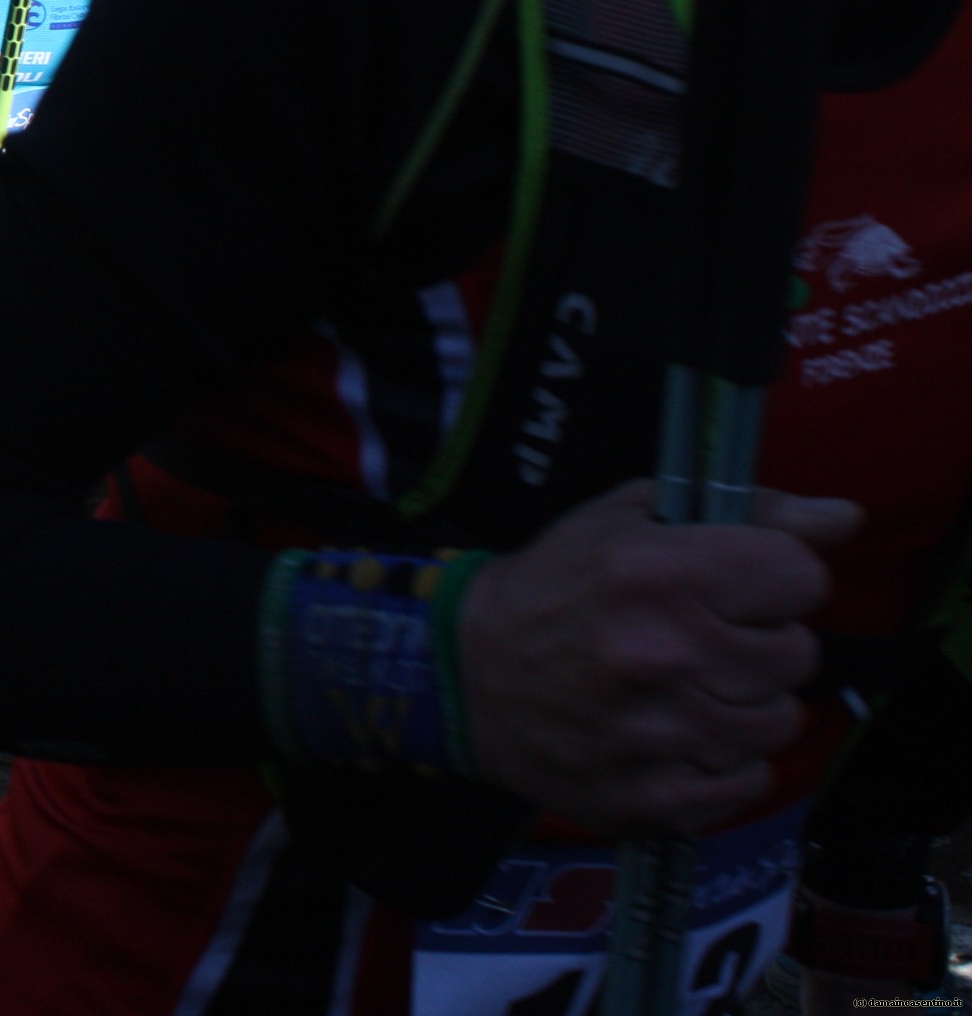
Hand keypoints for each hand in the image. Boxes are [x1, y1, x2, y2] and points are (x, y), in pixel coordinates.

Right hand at [461, 480, 857, 834]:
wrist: (463, 674)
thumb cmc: (554, 586)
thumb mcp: (629, 517)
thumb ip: (747, 510)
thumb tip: (845, 517)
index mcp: (659, 573)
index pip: (801, 578)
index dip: (774, 579)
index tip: (737, 586)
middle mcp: (664, 653)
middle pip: (798, 655)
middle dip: (759, 643)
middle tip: (705, 640)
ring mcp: (660, 735)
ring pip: (779, 723)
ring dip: (745, 706)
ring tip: (691, 690)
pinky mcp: (651, 799)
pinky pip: (747, 784)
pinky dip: (724, 763)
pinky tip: (680, 737)